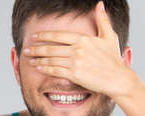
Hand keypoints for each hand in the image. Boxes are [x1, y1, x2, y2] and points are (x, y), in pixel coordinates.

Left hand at [23, 1, 139, 100]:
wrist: (117, 78)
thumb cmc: (113, 58)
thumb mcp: (109, 36)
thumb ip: (102, 20)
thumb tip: (100, 4)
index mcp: (83, 39)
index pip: (59, 35)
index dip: (44, 35)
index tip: (35, 36)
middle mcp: (78, 50)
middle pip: (51, 48)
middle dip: (36, 48)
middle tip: (27, 49)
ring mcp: (75, 62)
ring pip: (51, 59)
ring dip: (38, 59)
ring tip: (29, 59)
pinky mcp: (74, 75)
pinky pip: (55, 70)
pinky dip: (45, 68)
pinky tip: (39, 67)